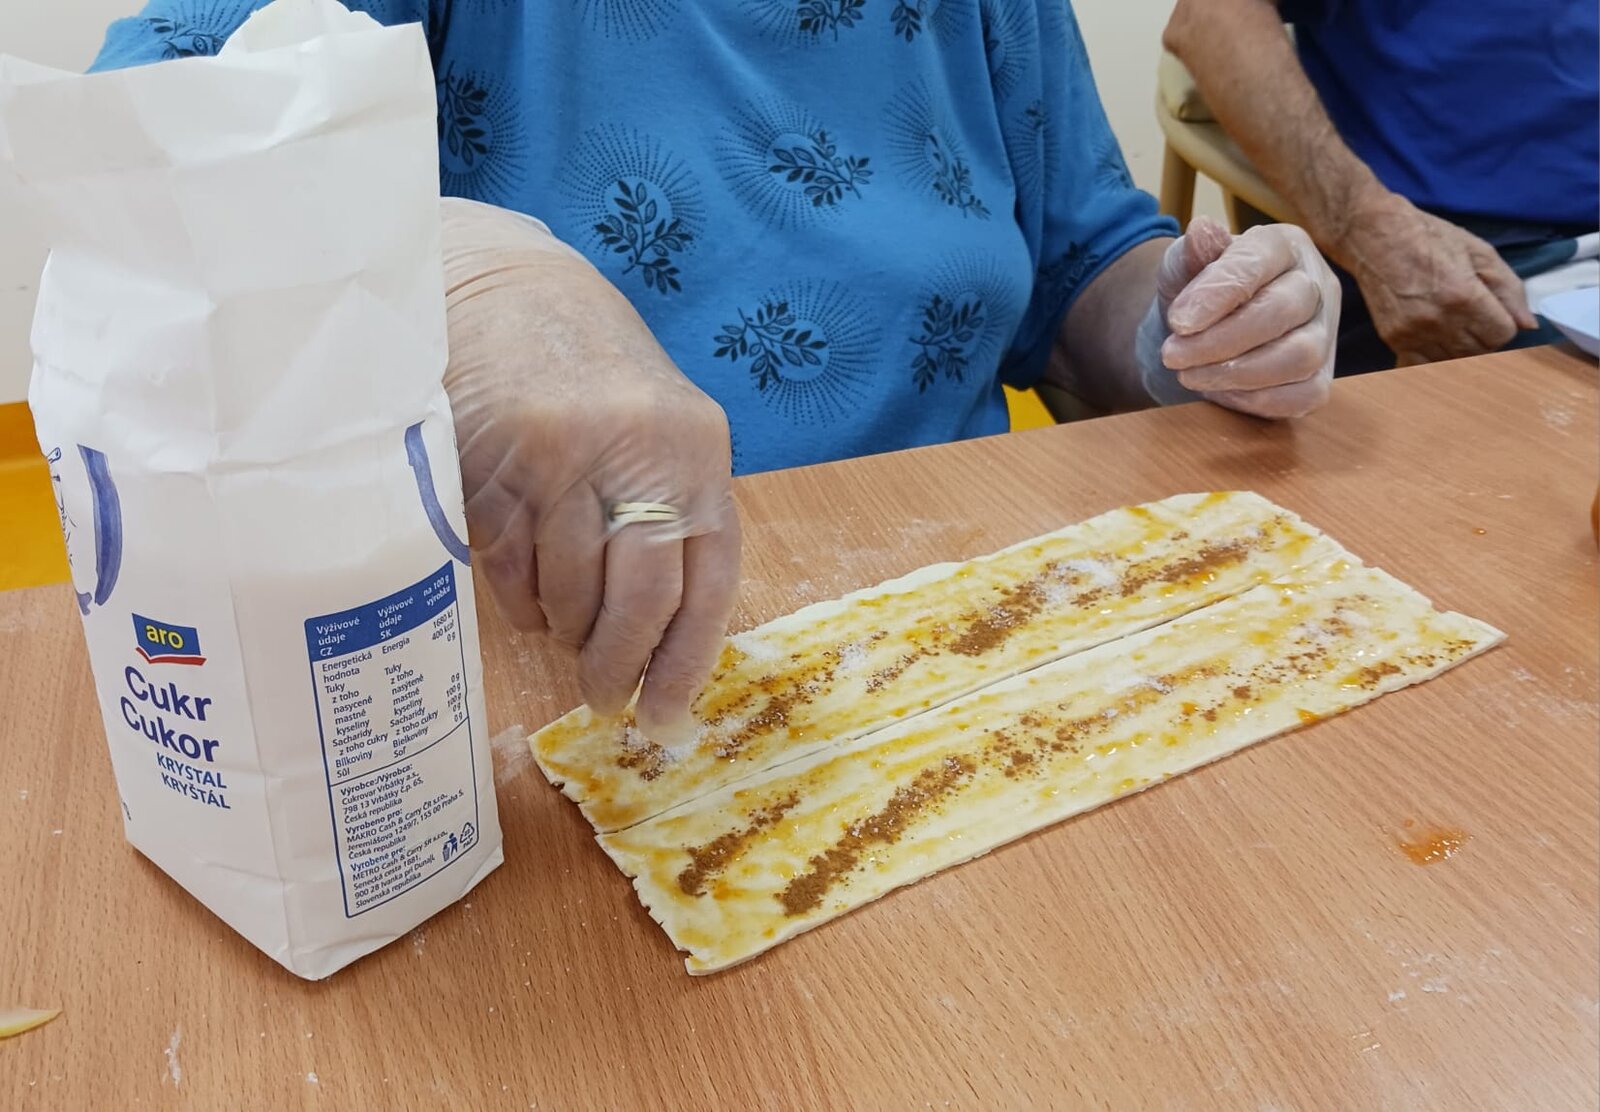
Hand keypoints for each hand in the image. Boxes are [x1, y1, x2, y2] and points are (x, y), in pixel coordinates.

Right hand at [440, 198, 740, 740]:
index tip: (665, 718)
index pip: (707, 583)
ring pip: (568, 593)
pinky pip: (509, 568)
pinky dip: (517, 598)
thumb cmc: (591, 373)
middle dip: (618, 667)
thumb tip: (664, 644)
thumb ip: (673, 516)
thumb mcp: (660, 430)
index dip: (686, 663)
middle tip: (603, 701)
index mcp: (697, 452)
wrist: (504, 284)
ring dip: (564, 629)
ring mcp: (562, 459)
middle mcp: (638, 454)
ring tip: (560, 624)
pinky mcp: (493, 465)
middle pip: (639, 601)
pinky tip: (523, 587)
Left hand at [1141, 217, 1339, 417]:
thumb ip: (1190, 254)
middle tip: (1172, 355)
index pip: (1259, 261)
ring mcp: (1325, 332)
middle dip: (1220, 340)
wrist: (1196, 338)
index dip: (1218, 293)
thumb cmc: (1195, 296)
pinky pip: (1306, 395)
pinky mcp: (1321, 376)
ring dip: (1238, 373)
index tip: (1177, 321)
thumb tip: (1201, 229)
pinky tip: (1222, 393)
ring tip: (1190, 375)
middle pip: (1283, 310)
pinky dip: (1259, 400)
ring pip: (1300, 356)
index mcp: (1283, 245)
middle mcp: (1315, 284)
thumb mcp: (1181, 268)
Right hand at [1338, 191, 1536, 365]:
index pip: (1502, 336)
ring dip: (1458, 349)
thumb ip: (1508, 288)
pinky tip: (1433, 340)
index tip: (1493, 311)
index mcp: (1465, 296)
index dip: (1503, 324)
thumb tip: (1528, 325)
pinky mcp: (1394, 340)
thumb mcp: (1478, 252)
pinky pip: (1422, 366)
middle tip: (1473, 317)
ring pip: (1452, 362)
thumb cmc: (1429, 238)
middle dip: (1483, 338)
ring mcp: (1413, 334)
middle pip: (1479, 353)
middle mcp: (1439, 321)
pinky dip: (1432, 358)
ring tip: (1452, 326)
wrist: (1374, 237)